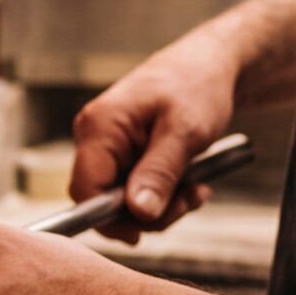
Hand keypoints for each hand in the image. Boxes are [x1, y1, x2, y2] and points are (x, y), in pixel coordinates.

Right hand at [70, 34, 239, 242]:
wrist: (210, 64)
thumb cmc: (197, 86)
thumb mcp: (186, 132)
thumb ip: (159, 173)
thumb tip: (138, 213)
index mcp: (99, 127)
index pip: (85, 190)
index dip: (110, 217)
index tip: (145, 230)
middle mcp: (94, 136)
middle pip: (102, 199)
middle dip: (146, 211)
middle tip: (189, 202)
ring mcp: (107, 145)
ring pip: (120, 198)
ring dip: (161, 205)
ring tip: (195, 190)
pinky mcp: (122, 152)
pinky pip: (132, 187)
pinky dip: (162, 193)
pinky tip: (189, 184)